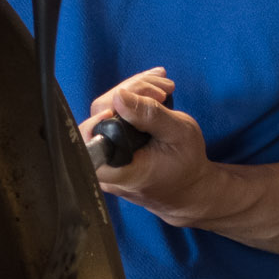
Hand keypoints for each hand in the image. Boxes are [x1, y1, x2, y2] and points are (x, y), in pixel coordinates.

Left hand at [84, 68, 213, 225]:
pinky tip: (154, 94)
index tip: (131, 99)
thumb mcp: (178, 134)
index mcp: (118, 170)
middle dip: (132, 92)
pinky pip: (112, 118)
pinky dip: (133, 102)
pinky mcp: (110, 149)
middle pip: (100, 114)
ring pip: (106, 112)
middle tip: (163, 91)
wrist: (188, 187)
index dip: (106, 110)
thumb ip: (149, 115)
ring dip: (135, 93)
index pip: (90, 136)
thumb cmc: (186, 164)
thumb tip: (119, 96)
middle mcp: (103, 167)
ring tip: (164, 91)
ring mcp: (104, 158)